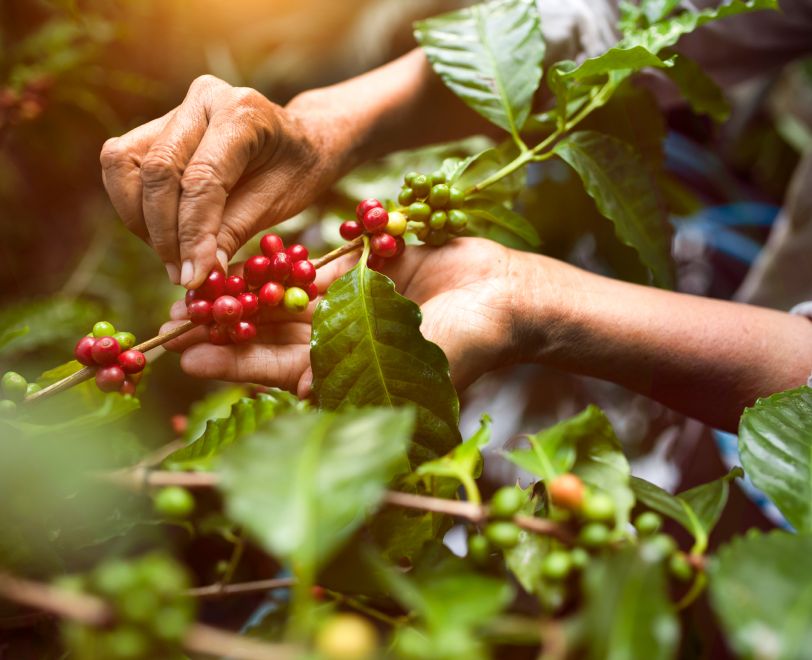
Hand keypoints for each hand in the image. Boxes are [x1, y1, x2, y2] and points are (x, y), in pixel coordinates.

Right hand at [100, 75, 345, 288]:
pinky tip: (165, 235)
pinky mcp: (154, 127)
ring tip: (174, 257)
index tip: (195, 277)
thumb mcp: (279, 203)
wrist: (302, 142)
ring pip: (124, 165)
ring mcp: (174, 109)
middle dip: (164, 233)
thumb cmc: (297, 171)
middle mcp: (202, 99)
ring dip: (141, 221)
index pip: (202, 178)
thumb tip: (198, 274)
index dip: (193, 233)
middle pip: (157, 170)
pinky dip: (135, 208)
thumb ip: (235, 232)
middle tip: (182, 275)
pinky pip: (123, 167)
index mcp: (241, 112)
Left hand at [159, 238, 521, 397]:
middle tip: (174, 321)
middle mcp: (343, 344)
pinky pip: (315, 267)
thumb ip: (360, 377)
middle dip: (225, 329)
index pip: (280, 372)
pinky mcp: (364, 272)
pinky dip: (282, 262)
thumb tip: (298, 396)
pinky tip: (245, 255)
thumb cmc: (474, 341)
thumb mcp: (417, 365)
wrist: (509, 294)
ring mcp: (351, 306)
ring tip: (197, 285)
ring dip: (244, 293)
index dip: (234, 365)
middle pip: (271, 336)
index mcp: (349, 375)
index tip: (188, 358)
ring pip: (285, 300)